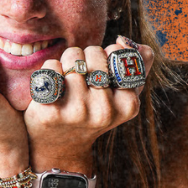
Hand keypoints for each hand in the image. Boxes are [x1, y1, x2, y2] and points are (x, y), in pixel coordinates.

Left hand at [24, 36, 153, 165]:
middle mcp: (105, 111)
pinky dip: (49, 70)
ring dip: (67, 63)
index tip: (102, 75)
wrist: (61, 147)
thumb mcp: (122, 96)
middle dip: (86, 58)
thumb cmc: (94, 112)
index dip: (106, 57)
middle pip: (94, 52)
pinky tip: (52, 88)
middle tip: (82, 80)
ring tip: (67, 83)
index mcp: (128, 105)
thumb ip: (138, 67)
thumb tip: (124, 41)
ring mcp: (77, 112)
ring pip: (72, 56)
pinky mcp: (51, 111)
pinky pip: (51, 67)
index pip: (118, 53)